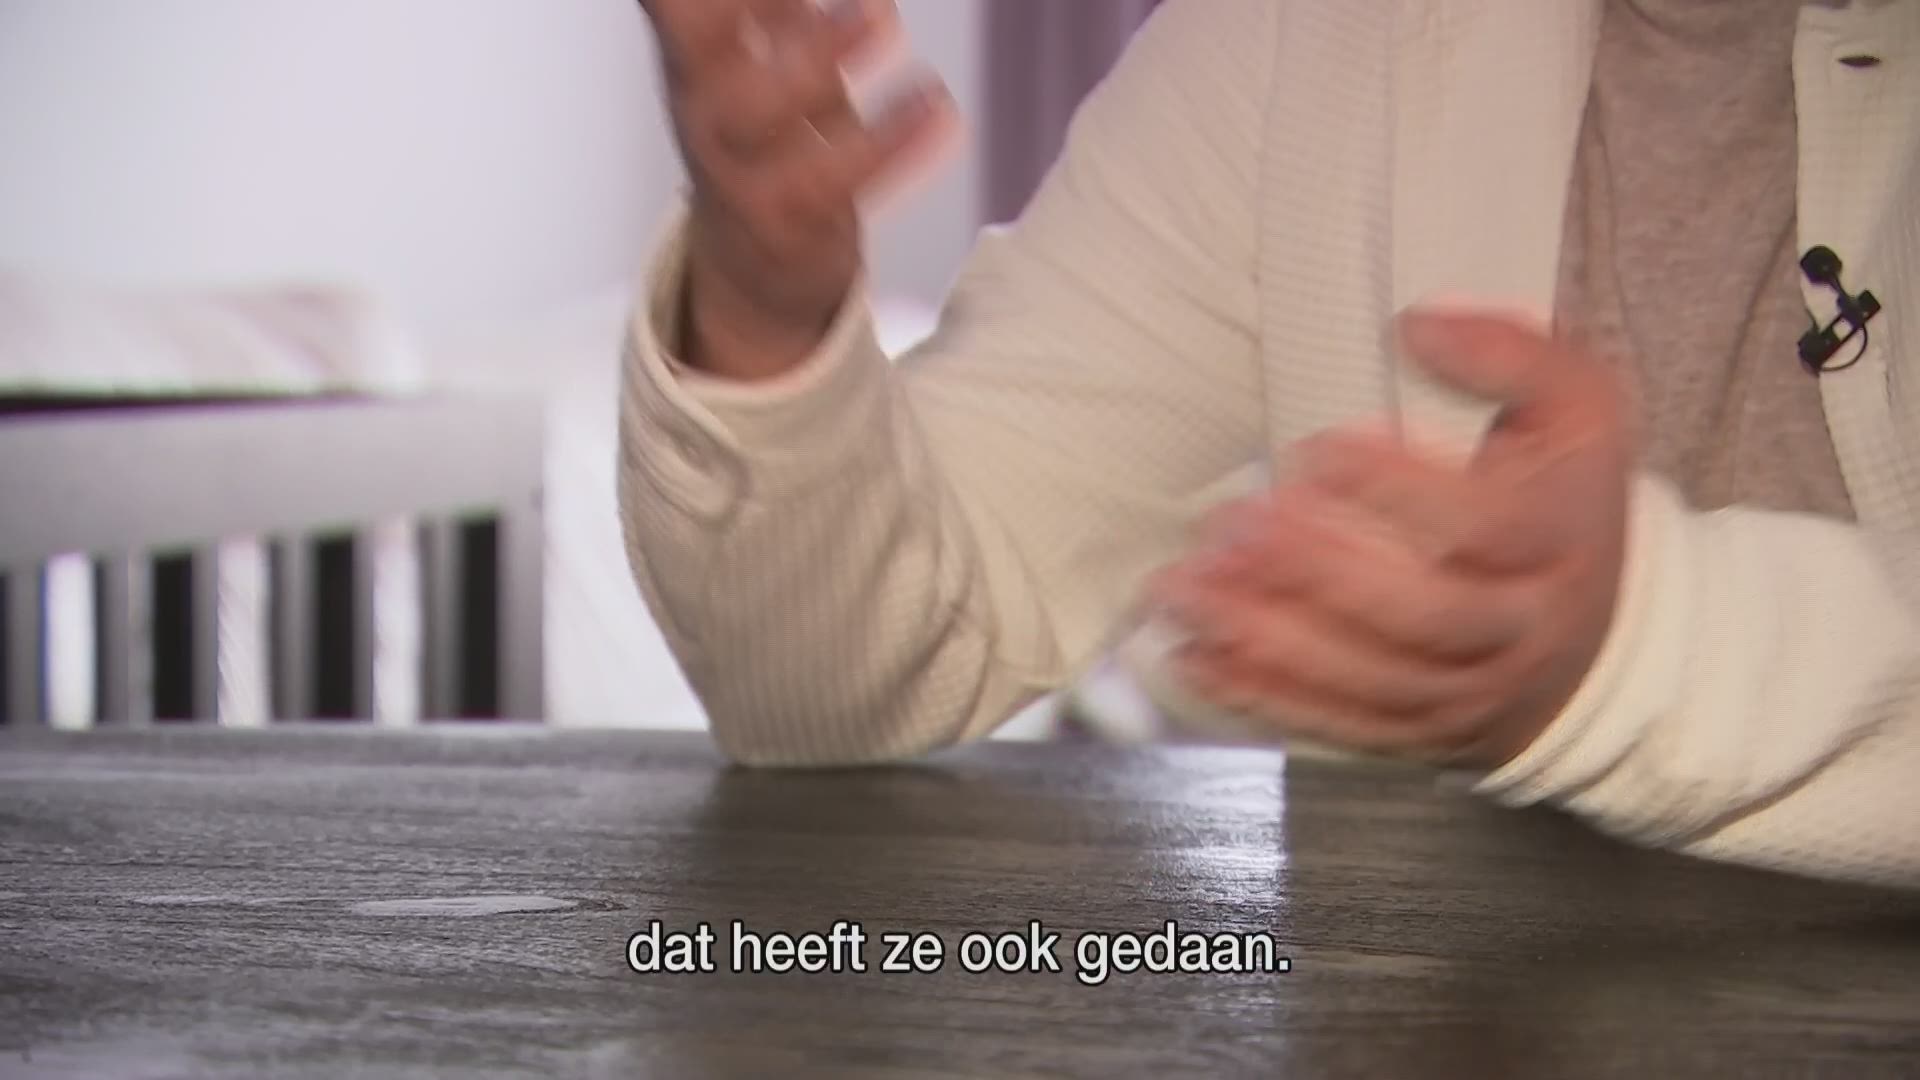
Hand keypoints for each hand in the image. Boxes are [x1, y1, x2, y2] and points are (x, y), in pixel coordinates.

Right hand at [642, 0, 956, 379]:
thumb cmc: (768, 134)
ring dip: (819, 62)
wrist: (759, 268)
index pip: (677, 7)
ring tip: (883, 19)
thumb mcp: (764, 50)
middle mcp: (705, 107)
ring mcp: (739, 168)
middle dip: (745, 2)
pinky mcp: (787, 220)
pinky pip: (834, 183)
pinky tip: (938, 109)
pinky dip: (891, 143)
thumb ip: (775, 5)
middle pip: (698, 46)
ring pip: (759, 118)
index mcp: (696, 54)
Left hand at [1150, 310, 1636, 767]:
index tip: (1314, 451)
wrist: (1601, 641)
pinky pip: (1341, 725)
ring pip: (1371, 678)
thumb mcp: (1576, 409)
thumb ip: (1511, 355)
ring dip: (1267, 639)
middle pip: (1422, 614)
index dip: (1398, 491)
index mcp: (1560, 538)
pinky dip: (1264, 697)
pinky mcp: (1421, 735)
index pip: (1485, 525)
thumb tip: (1419, 326)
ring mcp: (1471, 693)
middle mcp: (1520, 627)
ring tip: (1184, 590)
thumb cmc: (1562, 499)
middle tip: (1229, 527)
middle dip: (1316, 572)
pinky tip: (1194, 658)